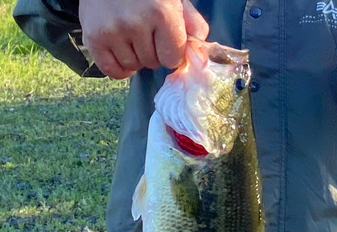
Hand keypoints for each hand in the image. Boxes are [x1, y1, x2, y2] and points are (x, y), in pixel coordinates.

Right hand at [79, 0, 208, 78]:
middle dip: (152, 52)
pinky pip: (112, 71)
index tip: (165, 39)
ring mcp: (112, 31)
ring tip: (130, 35)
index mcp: (161, 13)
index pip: (173, 59)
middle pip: (153, 64)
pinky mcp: (94, 38)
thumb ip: (191, 24)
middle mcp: (135, 24)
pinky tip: (121, 51)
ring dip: (135, 57)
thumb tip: (201, 54)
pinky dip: (119, 68)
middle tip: (145, 31)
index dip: (171, 52)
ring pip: (133, 67)